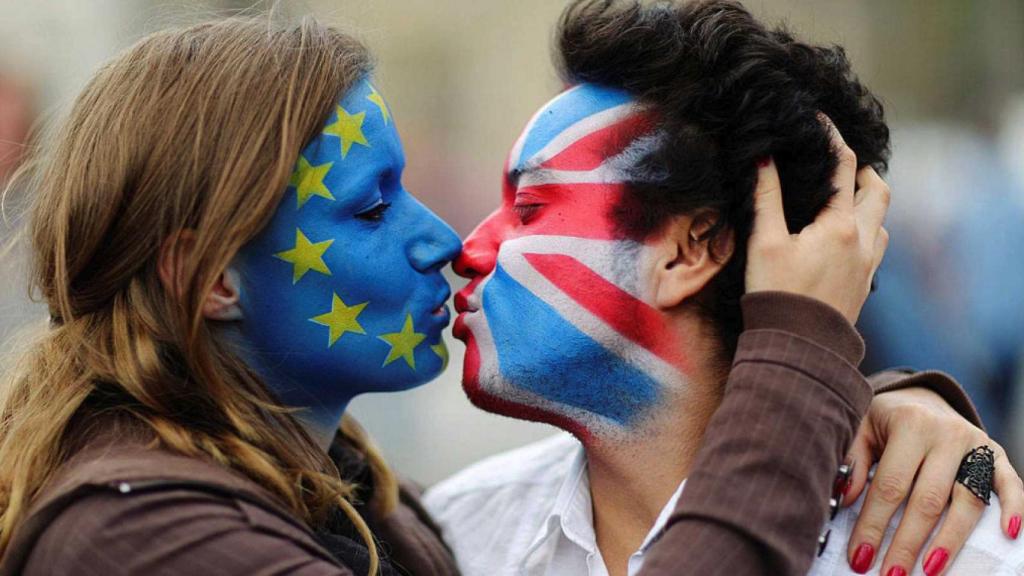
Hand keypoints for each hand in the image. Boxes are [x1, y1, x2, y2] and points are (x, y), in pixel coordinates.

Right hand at [745, 116, 888, 323]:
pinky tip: (843, 235)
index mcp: (840, 225)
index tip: (818, 120)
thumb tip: (765, 157)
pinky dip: (864, 228)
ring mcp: (868, 263)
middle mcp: (863, 240)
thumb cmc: (777, 294)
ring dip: (865, 201)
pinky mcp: (864, 283)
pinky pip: (876, 244)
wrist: (798, 347)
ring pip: (880, 218)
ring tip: (839, 198)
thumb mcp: (764, 242)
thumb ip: (766, 198)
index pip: (843, 165)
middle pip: (877, 189)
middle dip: (861, 170)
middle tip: (838, 163)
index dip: (831, 137)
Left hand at [843, 387, 1023, 574]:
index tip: (860, 556)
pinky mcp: (995, 452)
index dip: (874, 525)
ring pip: (966, 500)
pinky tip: (1007, 534)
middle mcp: (945, 433)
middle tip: (891, 574)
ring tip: (929, 571)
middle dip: (907, 543)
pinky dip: (1013, 507)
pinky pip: (1009, 482)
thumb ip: (852, 461)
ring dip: (950, 540)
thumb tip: (845, 499)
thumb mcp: (861, 428)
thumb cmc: (884, 420)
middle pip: (927, 499)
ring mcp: (975, 443)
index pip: (890, 486)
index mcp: (909, 424)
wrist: (921, 397)